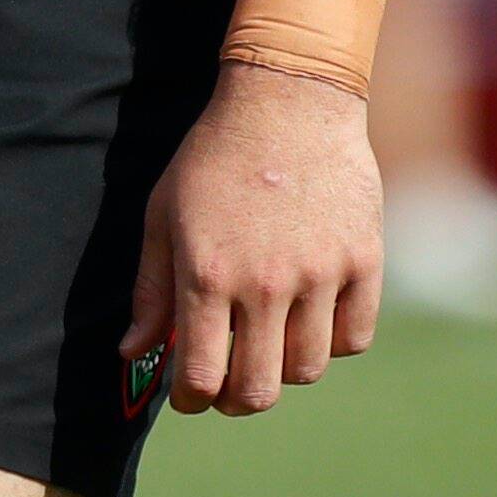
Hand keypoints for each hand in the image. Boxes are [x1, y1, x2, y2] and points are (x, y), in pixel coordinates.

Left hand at [122, 61, 383, 416]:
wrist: (288, 96)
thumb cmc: (214, 155)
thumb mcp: (163, 214)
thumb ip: (150, 290)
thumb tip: (133, 354)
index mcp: (207, 274)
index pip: (200, 379)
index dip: (190, 400)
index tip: (189, 393)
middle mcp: (265, 283)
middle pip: (258, 392)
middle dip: (235, 400)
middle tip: (230, 382)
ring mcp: (320, 273)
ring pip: (307, 369)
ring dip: (284, 368)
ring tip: (270, 340)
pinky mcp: (363, 259)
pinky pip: (354, 338)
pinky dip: (333, 340)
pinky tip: (313, 315)